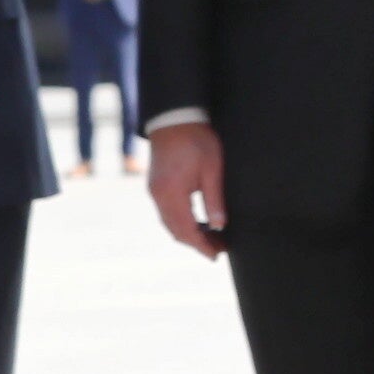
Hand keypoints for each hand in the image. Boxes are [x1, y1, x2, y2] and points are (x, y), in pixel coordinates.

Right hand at [147, 122, 229, 256]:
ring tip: (211, 238)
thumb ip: (214, 199)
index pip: (187, 230)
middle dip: (196, 243)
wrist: (173, 118)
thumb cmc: (196, 139)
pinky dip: (181, 223)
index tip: (216, 255)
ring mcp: (154, 192)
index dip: (202, 245)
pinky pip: (166, 213)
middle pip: (176, 231)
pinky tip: (197, 222)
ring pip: (170, 224)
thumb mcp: (212, 169)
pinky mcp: (155, 186)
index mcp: (172, 193)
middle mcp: (159, 196)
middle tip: (218, 249)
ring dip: (188, 234)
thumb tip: (219, 226)